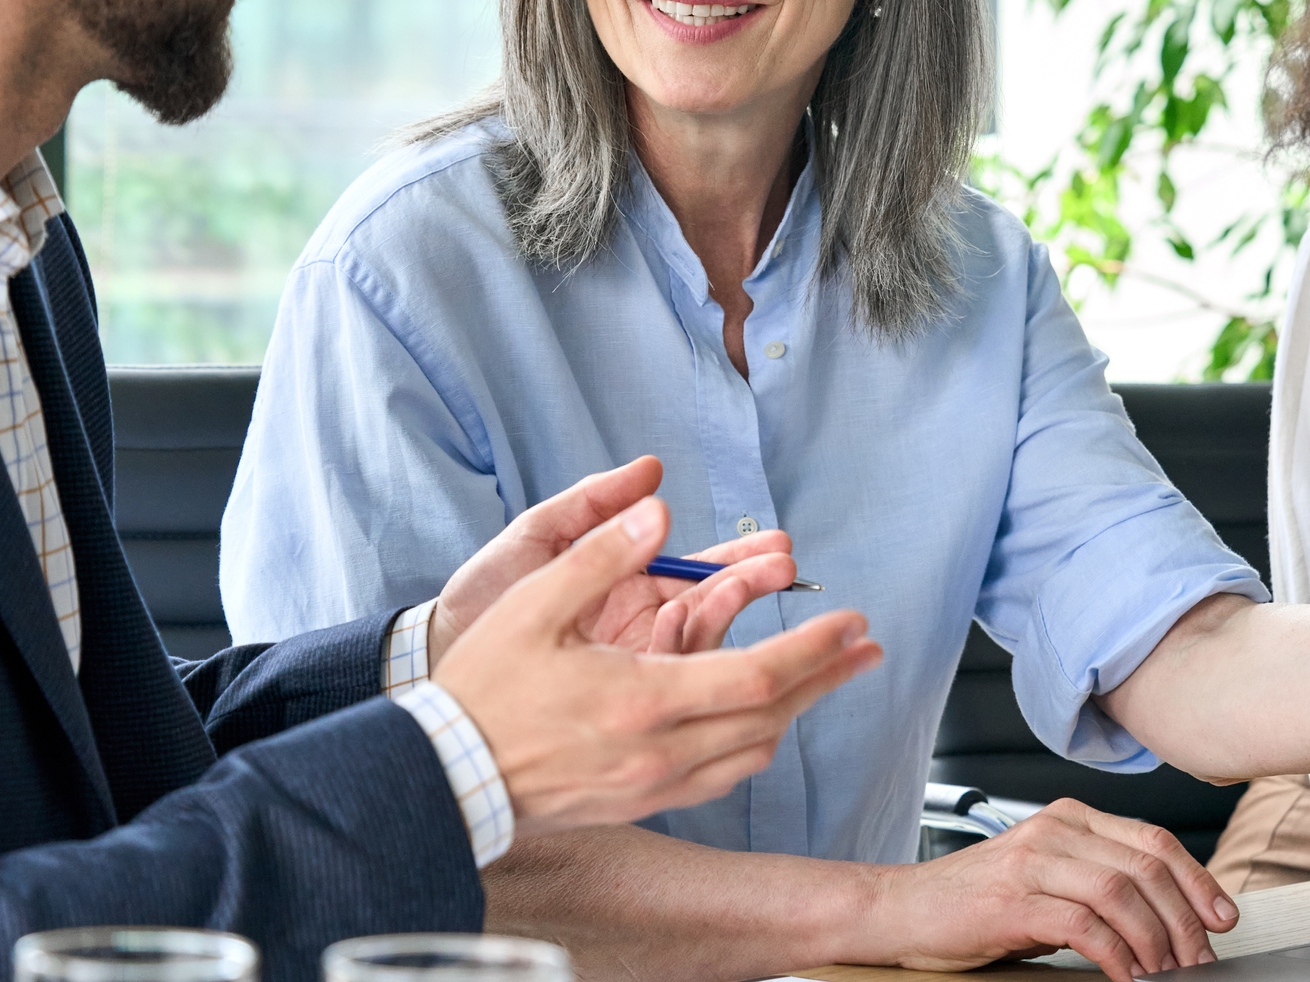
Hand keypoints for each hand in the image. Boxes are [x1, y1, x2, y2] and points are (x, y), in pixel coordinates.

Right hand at [433, 495, 881, 834]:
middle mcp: (661, 750)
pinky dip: (750, 742)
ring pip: (751, 750)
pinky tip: (756, 720)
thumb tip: (658, 506)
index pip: (759, 675)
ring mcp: (653, 784)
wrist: (443, 776)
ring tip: (820, 678)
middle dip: (826, 678)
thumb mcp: (535, 602)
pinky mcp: (639, 802)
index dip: (815, 649)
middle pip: (772, 715)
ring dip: (793, 711)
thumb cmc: (484, 688)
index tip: (852, 623)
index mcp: (645, 698)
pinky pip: (718, 777)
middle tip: (867, 650)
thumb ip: (603, 553)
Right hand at [868, 799, 1237, 981]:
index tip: (1222, 917)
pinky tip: (1127, 975)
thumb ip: (1096, 884)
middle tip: (1200, 958)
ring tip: (1167, 972)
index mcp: (1070, 818)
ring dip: (1156, 938)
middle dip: (1185, 917)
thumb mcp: (1047, 879)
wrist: (901, 910)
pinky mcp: (1013, 899)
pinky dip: (1117, 953)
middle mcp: (1055, 829)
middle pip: (1146, 865)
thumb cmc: (976, 901)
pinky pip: (1084, 923)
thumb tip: (1165, 918)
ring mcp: (1033, 860)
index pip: (1153, 839)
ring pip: (1121, 890)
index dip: (1197, 878)